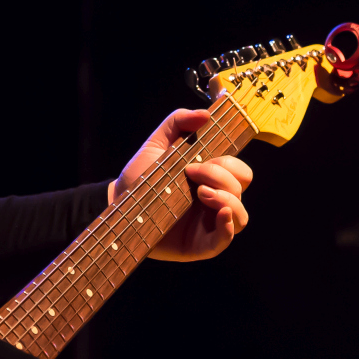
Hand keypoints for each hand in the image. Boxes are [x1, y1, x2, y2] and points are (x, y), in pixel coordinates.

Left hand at [108, 108, 252, 261]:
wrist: (117, 204)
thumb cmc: (140, 177)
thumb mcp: (157, 144)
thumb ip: (178, 122)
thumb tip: (205, 113)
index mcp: (210, 178)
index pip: (239, 169)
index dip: (227, 162)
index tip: (197, 160)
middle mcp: (215, 199)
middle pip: (242, 187)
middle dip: (222, 176)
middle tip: (191, 173)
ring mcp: (209, 223)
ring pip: (241, 214)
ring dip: (227, 199)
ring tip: (200, 193)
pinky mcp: (200, 244)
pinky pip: (226, 239)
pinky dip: (228, 227)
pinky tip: (220, 215)